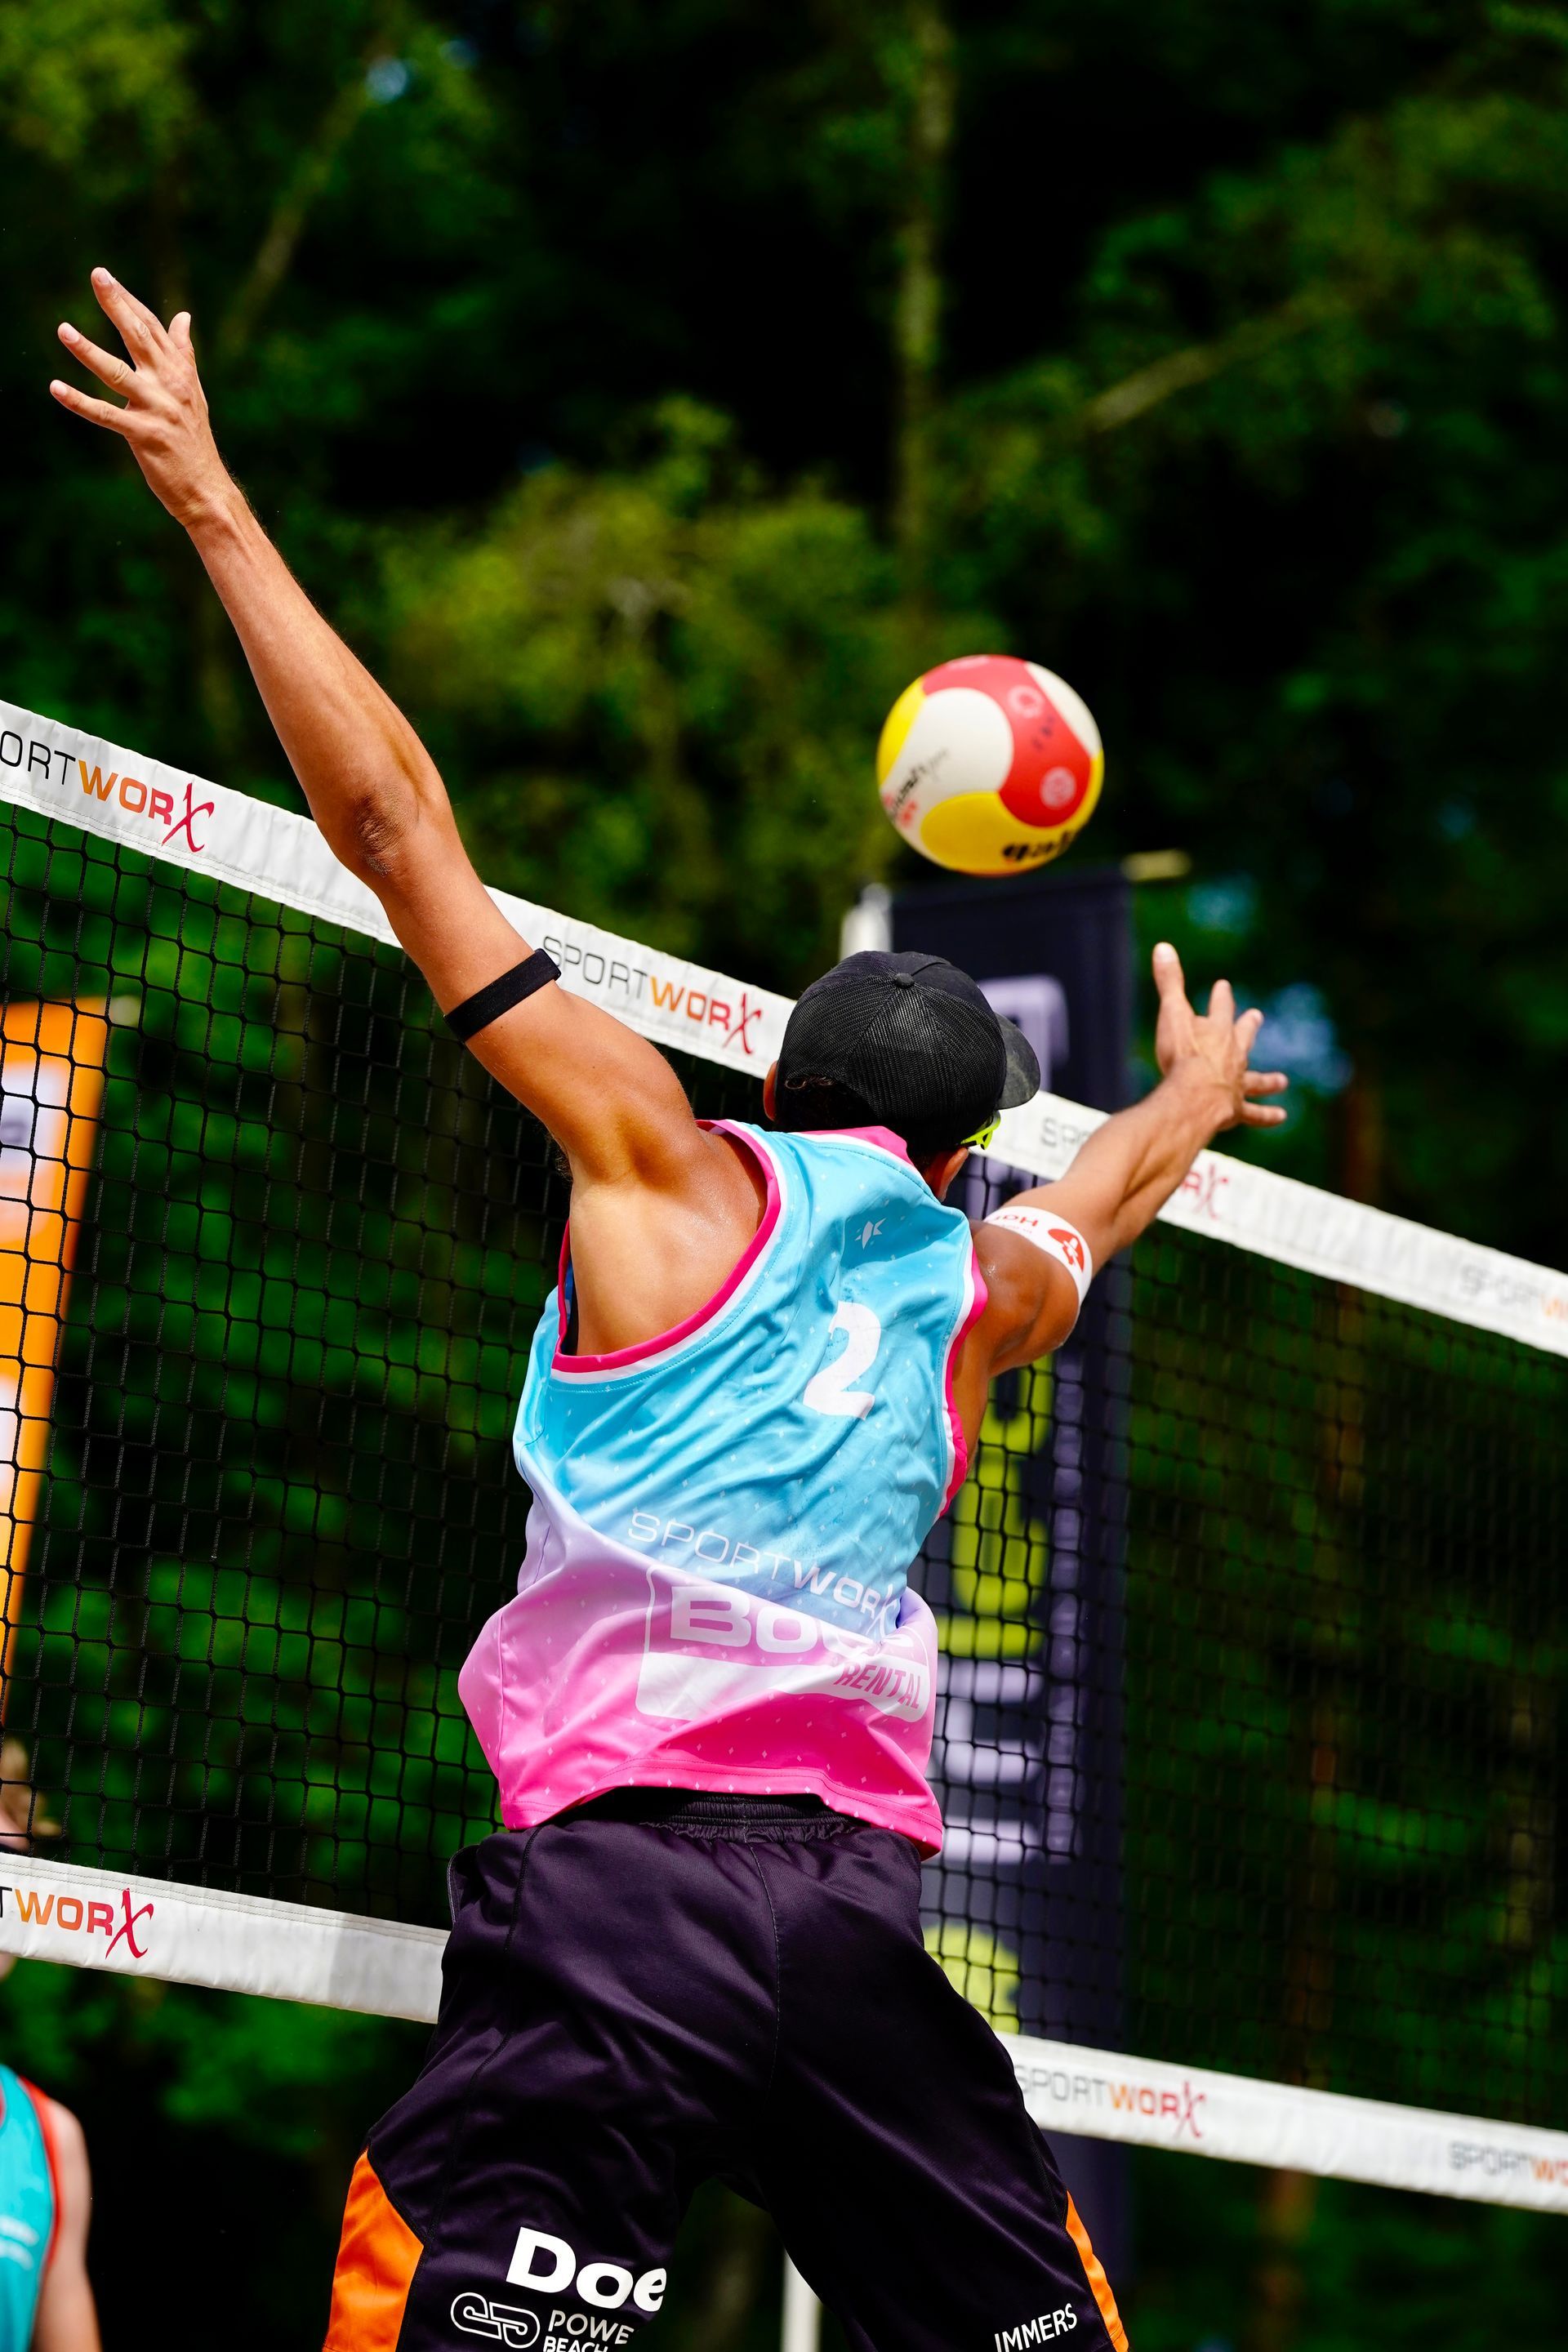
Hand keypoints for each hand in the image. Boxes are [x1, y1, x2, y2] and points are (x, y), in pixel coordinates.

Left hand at [50, 268, 232, 528]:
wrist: (207, 491)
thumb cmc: (194, 442)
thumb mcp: (192, 393)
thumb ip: (183, 354)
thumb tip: (183, 317)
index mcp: (180, 373)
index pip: (152, 328)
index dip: (128, 301)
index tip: (106, 278)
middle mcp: (170, 386)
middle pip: (139, 337)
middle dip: (117, 305)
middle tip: (98, 276)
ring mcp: (157, 410)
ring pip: (117, 373)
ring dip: (89, 351)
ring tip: (64, 330)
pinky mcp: (144, 436)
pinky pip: (105, 415)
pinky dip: (80, 402)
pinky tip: (56, 388)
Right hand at [1152, 941, 1287, 1130]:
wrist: (1196, 1095)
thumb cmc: (1182, 1056)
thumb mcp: (1172, 1015)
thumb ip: (1169, 983)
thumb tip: (1163, 946)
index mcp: (1217, 1031)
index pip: (1221, 1008)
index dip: (1221, 997)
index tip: (1224, 986)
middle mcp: (1233, 1055)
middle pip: (1243, 1038)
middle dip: (1248, 1026)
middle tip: (1257, 1016)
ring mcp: (1236, 1082)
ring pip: (1256, 1080)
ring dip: (1268, 1079)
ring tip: (1283, 1081)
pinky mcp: (1236, 1108)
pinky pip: (1254, 1113)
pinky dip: (1266, 1115)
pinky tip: (1281, 1117)